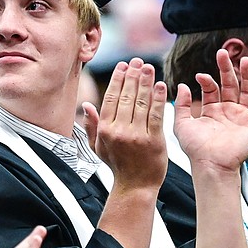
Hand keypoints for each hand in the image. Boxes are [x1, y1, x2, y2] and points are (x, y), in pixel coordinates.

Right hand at [83, 59, 167, 191]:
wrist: (135, 186)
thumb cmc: (117, 166)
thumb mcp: (98, 147)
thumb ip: (92, 126)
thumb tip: (86, 106)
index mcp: (105, 130)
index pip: (111, 99)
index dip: (118, 80)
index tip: (123, 66)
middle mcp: (119, 131)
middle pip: (127, 97)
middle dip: (132, 76)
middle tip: (137, 61)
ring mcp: (137, 136)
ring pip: (142, 103)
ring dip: (146, 82)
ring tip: (149, 68)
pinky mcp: (154, 141)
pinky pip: (156, 115)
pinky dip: (159, 99)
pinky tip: (161, 85)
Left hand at [174, 50, 247, 173]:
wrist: (211, 164)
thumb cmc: (195, 148)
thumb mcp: (182, 124)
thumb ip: (181, 105)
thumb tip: (182, 85)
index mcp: (211, 110)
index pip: (211, 89)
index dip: (207, 80)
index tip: (200, 76)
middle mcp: (227, 111)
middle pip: (229, 84)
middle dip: (227, 69)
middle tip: (223, 52)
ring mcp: (241, 115)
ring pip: (246, 90)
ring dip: (247, 75)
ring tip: (245, 60)